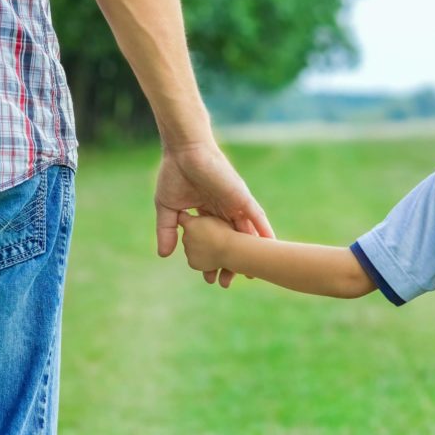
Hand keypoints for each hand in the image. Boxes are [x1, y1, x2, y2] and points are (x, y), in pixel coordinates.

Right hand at [155, 142, 273, 286]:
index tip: (210, 278)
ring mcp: (235, 204)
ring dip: (249, 252)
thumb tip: (164, 255)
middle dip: (230, 262)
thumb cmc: (174, 174)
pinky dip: (264, 231)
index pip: (213, 241)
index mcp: (208, 212)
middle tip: (227, 283)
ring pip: (246, 233)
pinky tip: (270, 246)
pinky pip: (256, 216)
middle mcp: (225, 210)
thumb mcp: (169, 209)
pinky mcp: (241, 197)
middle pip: (231, 241)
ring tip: (253, 274)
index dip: (211, 259)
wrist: (184, 150)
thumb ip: (168, 230)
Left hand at [178, 213, 231, 271]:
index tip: (191, 220)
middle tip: (211, 236)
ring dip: (200, 248)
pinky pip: (195, 260)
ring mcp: (188, 251)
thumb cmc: (227, 232)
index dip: (187, 219)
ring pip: (192, 248)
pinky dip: (202, 259)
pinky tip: (213, 256)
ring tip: (215, 247)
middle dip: (197, 236)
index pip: (182, 218)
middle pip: (188, 235)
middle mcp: (185, 237)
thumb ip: (204, 218)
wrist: (231, 250)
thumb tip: (196, 218)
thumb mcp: (216, 218)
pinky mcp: (192, 263)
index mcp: (190, 224)